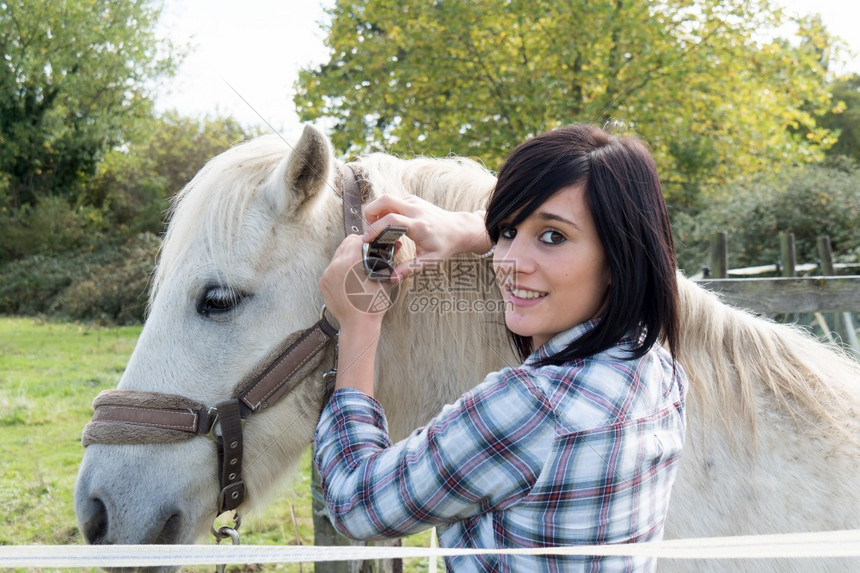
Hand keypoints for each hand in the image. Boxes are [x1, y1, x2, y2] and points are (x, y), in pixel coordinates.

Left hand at [318, 234, 391, 333]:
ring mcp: (327, 274)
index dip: (366, 240)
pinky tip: (349, 278)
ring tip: (357, 267)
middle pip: (345, 244)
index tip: (371, 244)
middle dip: (356, 246)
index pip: (356, 239)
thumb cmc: (373, 304)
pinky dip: (340, 269)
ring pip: (337, 256)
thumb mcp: (383, 277)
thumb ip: (383, 259)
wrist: (358, 324)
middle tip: (366, 253)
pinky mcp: (323, 283)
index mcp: (351, 261)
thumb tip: (388, 247)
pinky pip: (332, 268)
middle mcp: (336, 265)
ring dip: (347, 257)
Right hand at [362, 195, 491, 280]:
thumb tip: (392, 278)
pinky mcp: (413, 200)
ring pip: (387, 198)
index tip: (366, 239)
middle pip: (385, 200)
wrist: (459, 229)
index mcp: (419, 225)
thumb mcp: (430, 260)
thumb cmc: (445, 245)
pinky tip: (388, 223)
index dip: (375, 228)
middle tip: (369, 228)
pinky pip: (394, 200)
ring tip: (377, 227)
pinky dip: (385, 209)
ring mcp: (414, 202)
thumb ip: (410, 268)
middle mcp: (415, 210)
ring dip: (377, 210)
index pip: (391, 220)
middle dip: (370, 212)